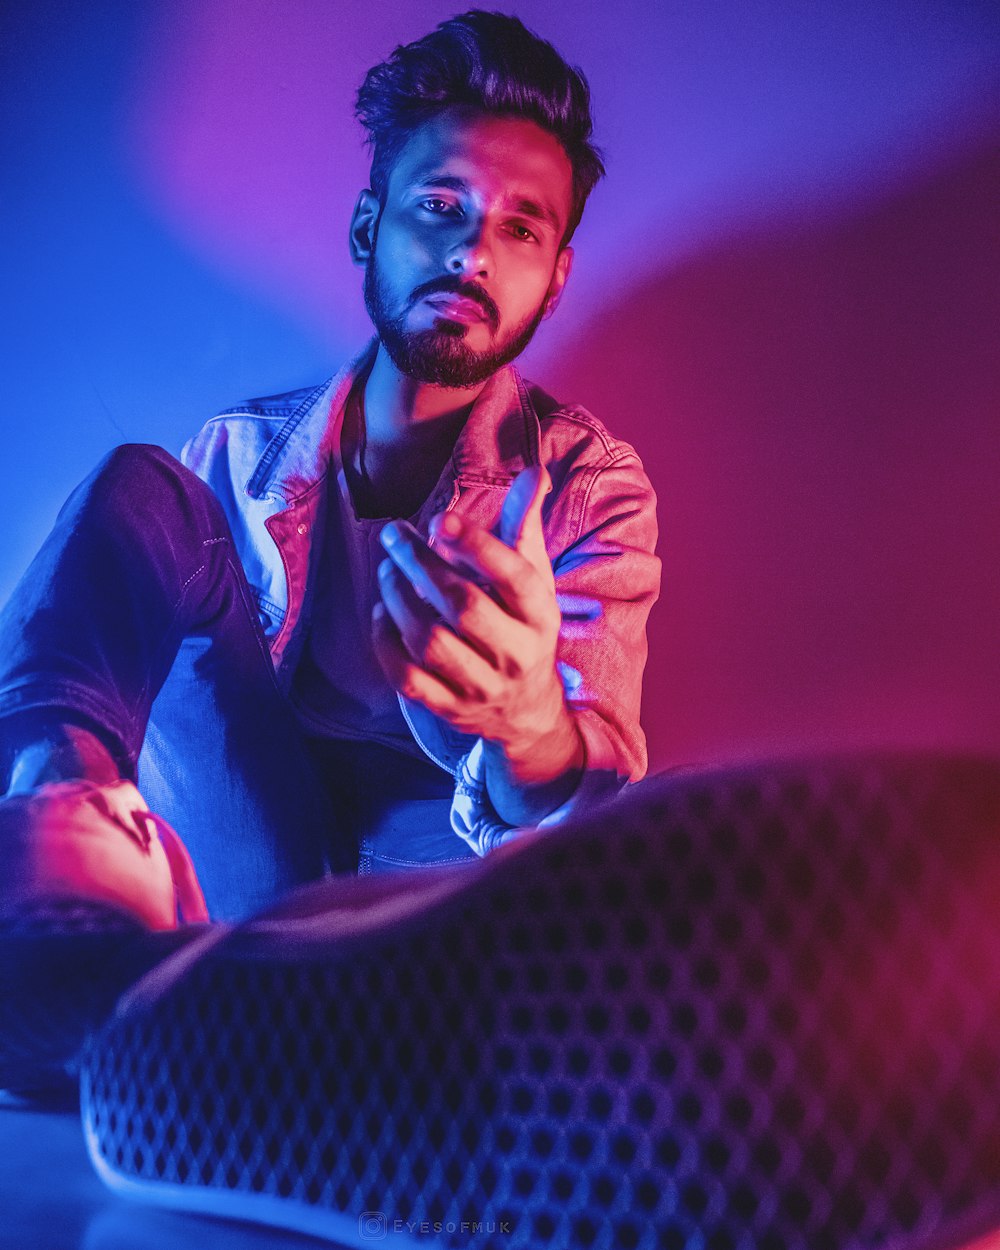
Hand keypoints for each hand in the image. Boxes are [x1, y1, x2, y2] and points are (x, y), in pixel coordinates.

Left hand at [372, 466, 582, 793]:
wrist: (526, 710)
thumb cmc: (522, 625)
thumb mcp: (533, 577)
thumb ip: (524, 525)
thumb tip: (533, 470)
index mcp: (540, 615)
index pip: (513, 576)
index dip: (476, 546)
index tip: (440, 520)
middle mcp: (515, 654)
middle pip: (462, 605)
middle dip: (421, 564)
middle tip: (394, 534)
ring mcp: (481, 686)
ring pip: (429, 641)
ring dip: (398, 598)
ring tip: (387, 569)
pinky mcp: (448, 709)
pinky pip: (407, 677)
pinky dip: (386, 641)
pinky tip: (383, 612)